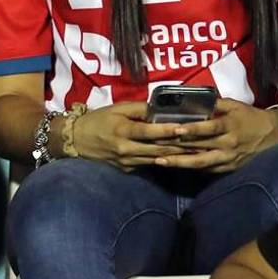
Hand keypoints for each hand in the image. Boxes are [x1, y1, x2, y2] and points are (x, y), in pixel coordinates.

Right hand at [62, 102, 190, 171]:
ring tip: (197, 153)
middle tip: (202, 143)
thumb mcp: (116, 109)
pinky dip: (164, 162)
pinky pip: (148, 165)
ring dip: (177, 157)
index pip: (150, 132)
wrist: (75, 139)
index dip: (169, 131)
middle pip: (159, 149)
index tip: (187, 128)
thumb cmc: (97, 120)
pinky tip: (179, 160)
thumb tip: (161, 109)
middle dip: (181, 147)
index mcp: (123, 131)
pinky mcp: (127, 169)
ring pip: (157, 160)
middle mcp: (126, 149)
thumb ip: (138, 109)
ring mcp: (127, 162)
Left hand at [155, 100, 277, 172]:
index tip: (175, 129)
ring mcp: (229, 158)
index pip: (209, 128)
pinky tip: (175, 167)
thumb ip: (214, 103)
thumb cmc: (251, 117)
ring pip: (201, 163)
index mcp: (230, 126)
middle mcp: (228, 144)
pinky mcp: (229, 168)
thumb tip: (191, 98)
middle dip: (176, 147)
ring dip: (179, 163)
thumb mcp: (235, 105)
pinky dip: (191, 169)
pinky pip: (208, 170)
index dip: (192, 129)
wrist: (276, 135)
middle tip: (154, 145)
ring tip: (159, 161)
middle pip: (199, 146)